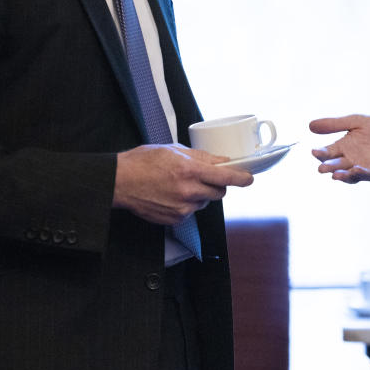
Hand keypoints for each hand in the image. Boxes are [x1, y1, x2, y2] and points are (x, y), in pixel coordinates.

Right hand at [112, 144, 253, 224]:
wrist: (120, 182)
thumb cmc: (143, 162)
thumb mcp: (174, 150)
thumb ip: (201, 157)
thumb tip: (221, 161)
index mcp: (190, 170)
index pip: (226, 177)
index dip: (241, 178)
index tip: (248, 178)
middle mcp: (189, 191)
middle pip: (219, 192)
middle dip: (216, 185)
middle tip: (204, 177)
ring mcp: (182, 208)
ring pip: (204, 202)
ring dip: (200, 194)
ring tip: (179, 185)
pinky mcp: (175, 219)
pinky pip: (191, 211)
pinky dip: (187, 204)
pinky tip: (171, 195)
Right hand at [309, 114, 369, 182]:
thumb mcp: (355, 121)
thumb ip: (334, 124)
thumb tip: (310, 125)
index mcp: (343, 147)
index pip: (327, 153)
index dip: (321, 153)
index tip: (315, 151)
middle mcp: (350, 160)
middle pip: (336, 165)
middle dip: (328, 167)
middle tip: (321, 168)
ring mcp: (363, 167)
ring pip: (349, 174)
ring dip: (342, 175)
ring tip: (335, 175)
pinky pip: (368, 175)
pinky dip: (361, 174)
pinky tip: (356, 170)